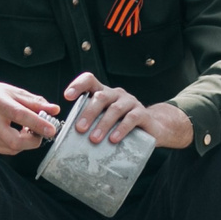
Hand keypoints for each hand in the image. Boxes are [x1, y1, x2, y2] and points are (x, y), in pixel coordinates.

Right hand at [0, 76, 61, 154]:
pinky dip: (16, 144)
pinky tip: (14, 132)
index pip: (20, 115)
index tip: (51, 129)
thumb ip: (35, 102)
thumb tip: (54, 110)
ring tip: (25, 129)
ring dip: (26, 142)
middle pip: (15, 140)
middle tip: (40, 132)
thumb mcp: (14, 92)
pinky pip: (8, 150)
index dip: (38, 124)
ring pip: (13, 148)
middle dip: (33, 140)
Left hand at [62, 73, 194, 149]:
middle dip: (88, 112)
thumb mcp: (105, 121)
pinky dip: (121, 129)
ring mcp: (131, 102)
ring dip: (103, 124)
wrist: (153, 129)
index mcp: (104, 93)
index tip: (67, 97)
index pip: (90, 80)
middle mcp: (117, 94)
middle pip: (101, 96)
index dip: (78, 85)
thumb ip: (91, 122)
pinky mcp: (143, 114)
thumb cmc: (121, 125)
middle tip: (79, 128)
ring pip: (115, 109)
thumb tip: (67, 136)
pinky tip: (113, 139)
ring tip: (94, 139)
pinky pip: (131, 119)